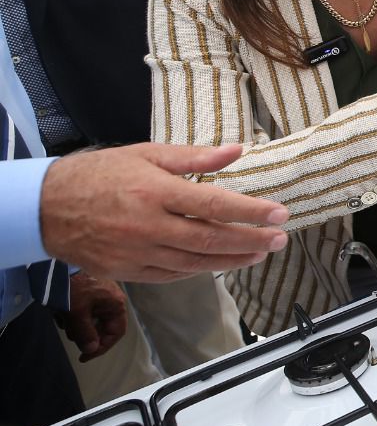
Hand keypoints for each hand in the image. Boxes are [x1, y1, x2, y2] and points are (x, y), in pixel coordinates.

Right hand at [39, 143, 288, 282]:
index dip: (251, 212)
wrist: (46, 207)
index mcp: (155, 191)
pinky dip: (200, 271)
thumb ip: (194, 157)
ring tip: (259, 253)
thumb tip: (236, 151)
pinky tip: (221, 264)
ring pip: (195, 263)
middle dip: (251, 240)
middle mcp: (149, 225)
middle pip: (211, 239)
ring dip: (232, 260)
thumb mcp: (146, 154)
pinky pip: (172, 275)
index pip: (214, 204)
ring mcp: (137, 252)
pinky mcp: (127, 271)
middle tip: (280, 239)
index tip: (280, 214)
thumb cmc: (100, 174)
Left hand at [53, 273, 126, 361]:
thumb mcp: (77, 313)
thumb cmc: (73, 288)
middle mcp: (112, 300)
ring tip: (63, 317)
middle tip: (70, 332)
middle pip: (102, 328)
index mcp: (116, 304)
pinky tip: (61, 311)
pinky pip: (84, 311)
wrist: (58, 265)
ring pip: (91, 320)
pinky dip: (73, 315)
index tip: (84, 356)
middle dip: (84, 334)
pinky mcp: (89, 292)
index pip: (116, 333)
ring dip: (76, 324)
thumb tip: (91, 350)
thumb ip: (86, 334)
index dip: (102, 348)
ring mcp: (100, 296)